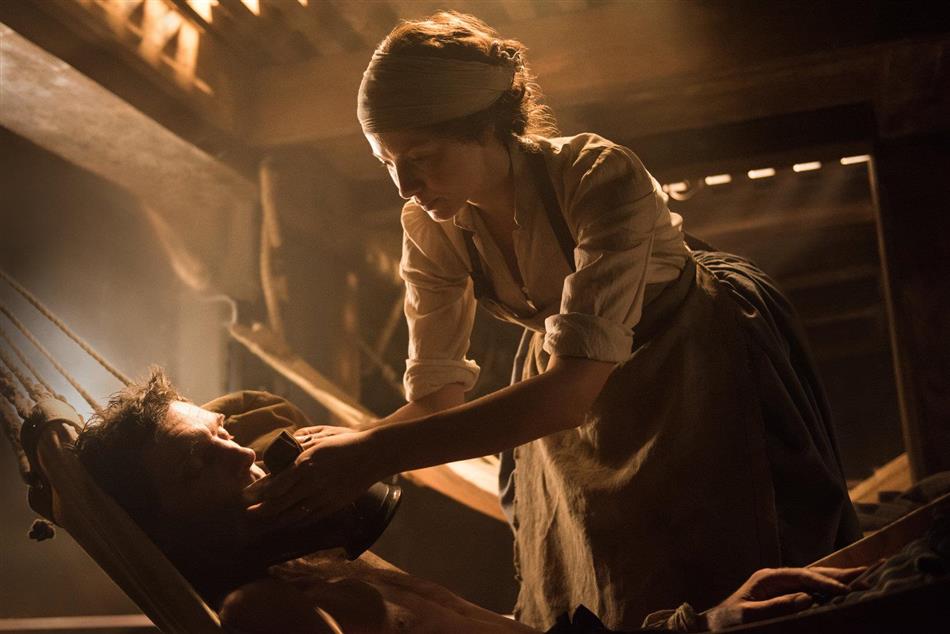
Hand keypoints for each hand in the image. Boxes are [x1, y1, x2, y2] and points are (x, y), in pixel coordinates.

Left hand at [243, 426, 383, 527]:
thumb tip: (279, 451)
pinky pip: (310, 517)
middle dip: (261, 510)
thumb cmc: (345, 440)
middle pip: (280, 503)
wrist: (374, 452)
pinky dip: (296, 521)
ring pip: (293, 514)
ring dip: (275, 519)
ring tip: (263, 520)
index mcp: (306, 462)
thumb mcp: (319, 436)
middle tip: (248, 513)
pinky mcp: (334, 504)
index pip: (275, 483)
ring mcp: (324, 496)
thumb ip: (297, 444)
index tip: (246, 495)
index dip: (258, 492)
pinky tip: (288, 521)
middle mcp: (312, 482)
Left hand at [702, 566, 865, 630]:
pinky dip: (829, 591)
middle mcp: (777, 579)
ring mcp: (781, 588)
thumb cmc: (728, 623)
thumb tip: (807, 598)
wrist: (714, 629)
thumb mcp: (749, 616)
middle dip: (841, 573)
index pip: (804, 576)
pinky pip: (811, 593)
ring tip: (864, 576)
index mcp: (768, 578)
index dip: (826, 582)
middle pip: (814, 573)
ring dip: (839, 580)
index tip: (847, 589)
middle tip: (871, 570)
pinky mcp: (784, 599)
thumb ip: (776, 607)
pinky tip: (844, 592)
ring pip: (816, 581)